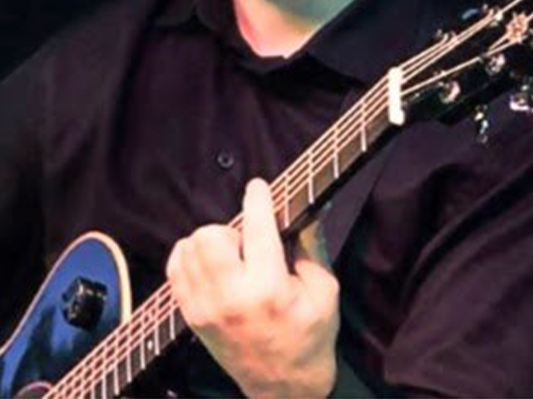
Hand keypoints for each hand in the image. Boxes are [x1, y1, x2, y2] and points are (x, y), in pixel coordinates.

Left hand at [166, 178, 339, 397]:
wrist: (284, 389)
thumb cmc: (310, 336)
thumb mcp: (324, 291)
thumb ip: (312, 245)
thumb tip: (309, 206)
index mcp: (269, 290)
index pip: (257, 230)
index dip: (257, 200)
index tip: (258, 187)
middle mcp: (232, 298)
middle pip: (209, 236)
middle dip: (230, 229)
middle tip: (248, 245)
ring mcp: (206, 309)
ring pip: (189, 248)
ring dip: (211, 242)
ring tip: (232, 258)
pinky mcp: (192, 317)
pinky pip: (175, 269)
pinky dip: (189, 256)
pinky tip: (211, 263)